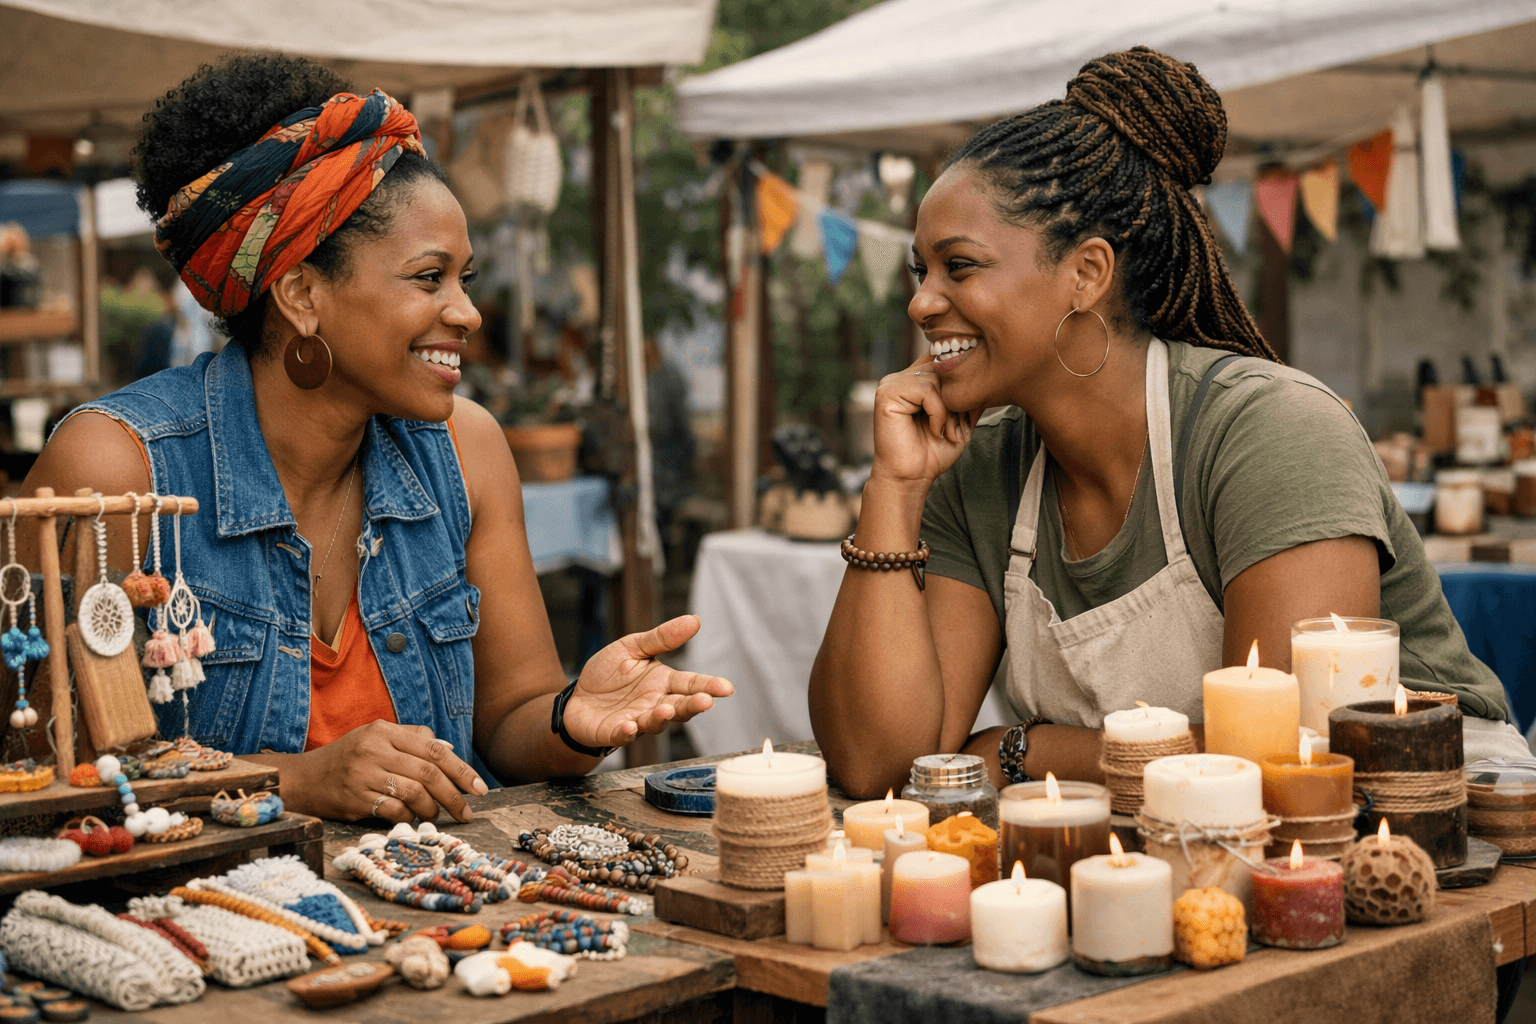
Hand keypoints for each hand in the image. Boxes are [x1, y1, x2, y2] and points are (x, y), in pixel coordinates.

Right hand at [288, 721, 488, 822]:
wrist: (302, 779)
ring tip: (433, 814)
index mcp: (385, 730)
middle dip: (454, 795)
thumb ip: (413, 739)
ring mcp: (363, 774)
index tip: (480, 788)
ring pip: (414, 793)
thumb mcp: (377, 738)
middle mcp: (374, 749)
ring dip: (431, 809)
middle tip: (466, 812)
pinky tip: (409, 819)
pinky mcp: (354, 799)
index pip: (434, 749)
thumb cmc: (347, 758)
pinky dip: (408, 818)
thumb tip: (450, 751)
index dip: (461, 770)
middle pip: (429, 773)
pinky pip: (394, 811)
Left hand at [562, 615, 733, 747]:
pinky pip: (622, 735)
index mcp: (662, 682)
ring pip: (656, 722)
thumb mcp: (632, 648)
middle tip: (705, 702)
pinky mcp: (614, 732)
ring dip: (662, 717)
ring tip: (666, 709)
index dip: (709, 686)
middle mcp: (655, 704)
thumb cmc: (608, 674)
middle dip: (693, 705)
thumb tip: (695, 620)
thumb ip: (661, 638)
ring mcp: (637, 720)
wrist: (577, 698)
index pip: (690, 683)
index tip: (726, 688)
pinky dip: (627, 732)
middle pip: (680, 706)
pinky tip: (629, 725)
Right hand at [871, 356, 974, 488]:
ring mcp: (891, 383)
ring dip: (949, 410)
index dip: (960, 381)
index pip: (943, 360)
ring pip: (936, 379)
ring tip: (946, 432)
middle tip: (956, 429)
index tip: (966, 412)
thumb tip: (988, 371)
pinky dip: (938, 413)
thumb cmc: (932, 453)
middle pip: (942, 369)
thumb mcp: (960, 419)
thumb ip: (969, 394)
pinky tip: (934, 431)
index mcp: (914, 380)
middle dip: (958, 399)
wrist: (912, 478)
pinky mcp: (887, 393)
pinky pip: (926, 390)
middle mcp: (900, 377)